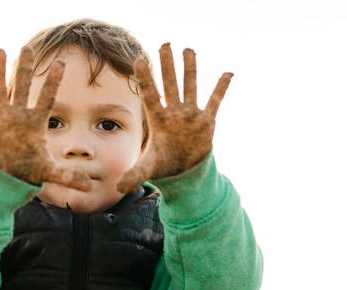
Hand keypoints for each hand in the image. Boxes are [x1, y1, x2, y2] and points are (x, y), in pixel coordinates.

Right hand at [0, 47, 89, 190]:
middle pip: (23, 87)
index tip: (61, 64)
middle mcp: (18, 115)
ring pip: (0, 90)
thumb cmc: (29, 169)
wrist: (7, 175)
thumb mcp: (49, 173)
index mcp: (35, 122)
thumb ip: (69, 176)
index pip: (46, 99)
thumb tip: (89, 188)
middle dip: (25, 68)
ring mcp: (1, 118)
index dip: (53, 82)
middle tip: (27, 48)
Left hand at [116, 44, 232, 192]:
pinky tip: (228, 72)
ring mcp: (190, 114)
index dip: (145, 79)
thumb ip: (134, 175)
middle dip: (167, 65)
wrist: (184, 171)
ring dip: (190, 69)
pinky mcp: (206, 121)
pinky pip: (215, 100)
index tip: (139, 60)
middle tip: (165, 44)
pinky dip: (221, 87)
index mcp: (158, 120)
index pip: (149, 95)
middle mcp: (174, 112)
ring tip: (188, 49)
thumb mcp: (148, 169)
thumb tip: (117, 189)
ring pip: (190, 86)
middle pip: (170, 84)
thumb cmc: (164, 165)